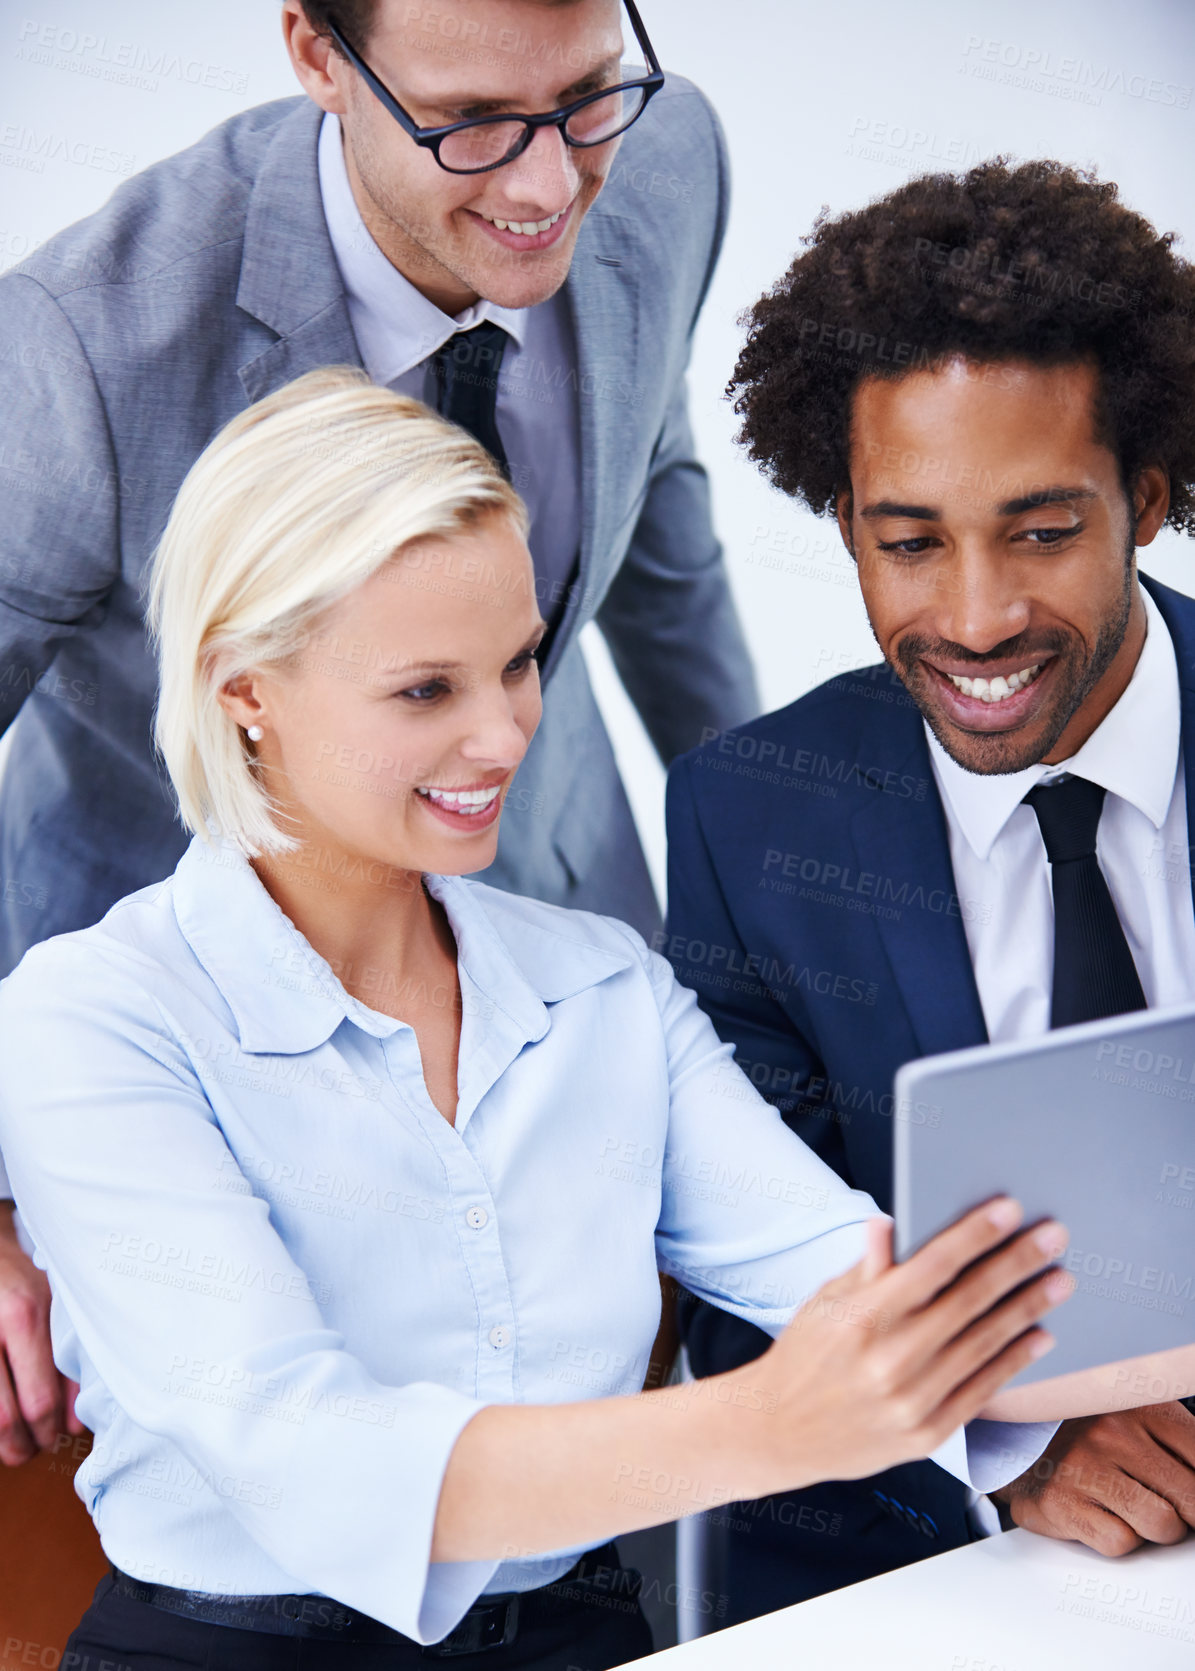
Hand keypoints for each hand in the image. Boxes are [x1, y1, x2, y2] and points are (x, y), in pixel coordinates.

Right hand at [0, 1203, 83, 1463]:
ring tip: (16, 1445)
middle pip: (5, 1418)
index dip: (49, 1430)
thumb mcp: (56, 1306)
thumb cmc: (23, 1282)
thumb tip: (78, 1420)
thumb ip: (68, 1357)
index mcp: (24, 1318)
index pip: (39, 1400)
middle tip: (34, 1449)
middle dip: (22, 1445)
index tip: (59, 1437)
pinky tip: (1, 1423)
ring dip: (2, 1441)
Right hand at [735, 1198, 1072, 1494]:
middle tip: (1054, 1237)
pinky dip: (1014, 1360)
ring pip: (983, 1344)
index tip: (1010, 1210)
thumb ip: (866, 1266)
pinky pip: (981, 1390)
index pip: (930, 1266)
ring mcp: (911, 1401)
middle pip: (968, 1302)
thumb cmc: (804, 1355)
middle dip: (1017, 1264)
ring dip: (1028, 1308)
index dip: (973, 1235)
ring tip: (1060, 1281)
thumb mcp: (824, 1301)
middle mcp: (889, 1360)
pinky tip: (1040, 1334)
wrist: (779, 1433)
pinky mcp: (926, 1435)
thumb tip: (891, 1223)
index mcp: (861, 1317)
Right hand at [993, 1403, 1194, 1553]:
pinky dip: (1118, 1539)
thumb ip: (1187, 1451)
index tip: (1190, 1499)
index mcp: (1141, 1405)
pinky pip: (1121, 1543)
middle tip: (1171, 1506)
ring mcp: (1083, 1464)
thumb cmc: (1100, 1447)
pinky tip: (1103, 1515)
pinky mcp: (1060, 1500)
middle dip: (1189, 1515)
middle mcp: (1111, 1430)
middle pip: (1193, 1499)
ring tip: (1135, 1509)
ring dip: (1156, 1529)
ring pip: (1162, 1525)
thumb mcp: (1147, 1429)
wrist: (1028, 1457)